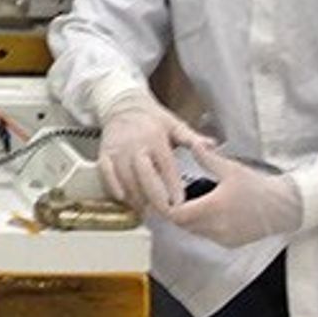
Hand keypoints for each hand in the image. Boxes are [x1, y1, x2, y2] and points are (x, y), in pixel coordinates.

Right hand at [96, 98, 210, 214]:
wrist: (123, 105)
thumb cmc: (151, 118)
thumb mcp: (175, 125)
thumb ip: (192, 138)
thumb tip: (212, 146)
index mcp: (155, 137)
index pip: (166, 165)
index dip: (172, 185)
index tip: (179, 202)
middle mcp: (135, 143)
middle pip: (144, 174)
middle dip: (154, 196)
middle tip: (163, 211)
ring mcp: (118, 149)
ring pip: (125, 177)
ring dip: (136, 196)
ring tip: (147, 210)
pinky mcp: (105, 152)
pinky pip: (106, 173)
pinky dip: (113, 187)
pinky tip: (123, 198)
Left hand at [164, 146, 305, 246]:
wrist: (285, 208)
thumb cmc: (260, 188)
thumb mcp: (231, 169)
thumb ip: (208, 158)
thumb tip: (193, 144)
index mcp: (213, 209)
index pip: (177, 215)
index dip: (166, 206)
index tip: (161, 196)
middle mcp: (216, 227)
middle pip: (182, 224)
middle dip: (175, 212)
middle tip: (170, 197)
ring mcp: (223, 238)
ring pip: (194, 231)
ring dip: (187, 220)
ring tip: (186, 202)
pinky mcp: (230, 243)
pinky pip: (207, 236)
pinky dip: (201, 226)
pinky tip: (205, 212)